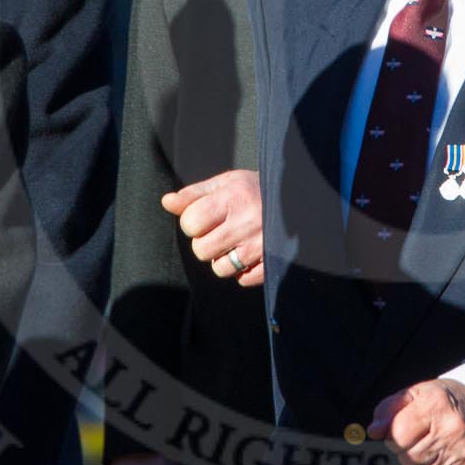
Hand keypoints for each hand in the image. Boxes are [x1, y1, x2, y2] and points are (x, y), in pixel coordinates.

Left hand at [163, 169, 264, 286]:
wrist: (297, 200)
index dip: (193, 222)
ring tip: (236, 243)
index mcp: (233, 198)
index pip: (190, 223)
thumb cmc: (255, 190)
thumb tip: (167, 202)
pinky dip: (244, 270)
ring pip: (220, 269)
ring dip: (224, 259)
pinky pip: (243, 280)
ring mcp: (261, 246)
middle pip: (201, 250)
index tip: (206, 216)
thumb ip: (194, 194)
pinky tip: (251, 254)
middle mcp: (247, 222)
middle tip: (222, 230)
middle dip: (206, 242)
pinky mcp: (272, 263)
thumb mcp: (226, 184)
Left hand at [369, 378, 464, 464]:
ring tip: (431, 447)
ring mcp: (464, 451)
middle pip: (409, 458)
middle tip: (418, 439)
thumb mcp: (414, 394)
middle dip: (406, 452)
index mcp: (436, 405)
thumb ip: (388, 410)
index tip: (402, 429)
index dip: (392, 436)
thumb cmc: (441, 400)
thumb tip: (373, 431)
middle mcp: (453, 429)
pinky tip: (441, 460)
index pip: (398, 435)